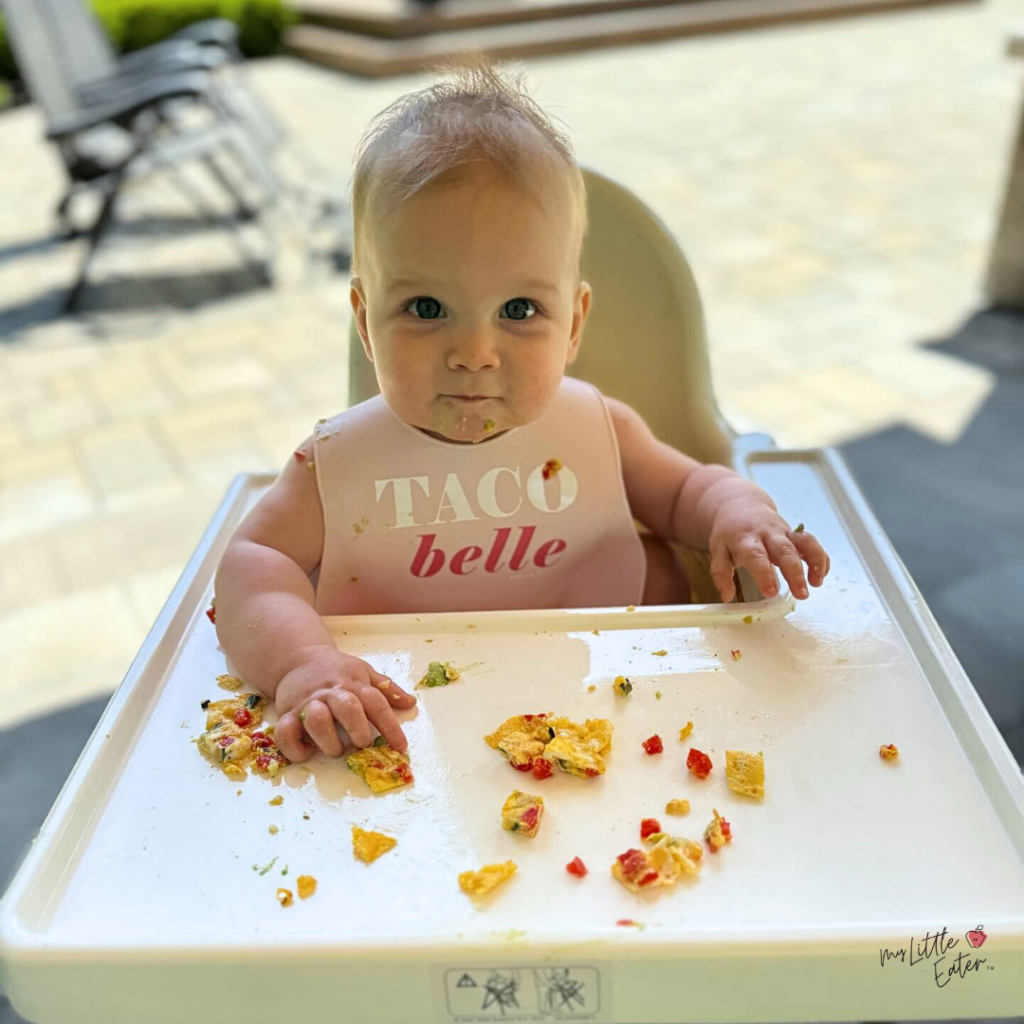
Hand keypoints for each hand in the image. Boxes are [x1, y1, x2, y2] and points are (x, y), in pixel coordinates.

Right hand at [274, 647, 415, 761]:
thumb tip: (410, 702)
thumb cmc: (336, 670)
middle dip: (359, 731)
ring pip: (317, 721)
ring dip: (329, 741)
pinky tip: (308, 751)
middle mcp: (330, 692)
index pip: (376, 703)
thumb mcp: (363, 672)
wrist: (298, 657)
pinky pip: (285, 734)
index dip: (391, 726)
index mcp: (353, 683)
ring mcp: (306, 702)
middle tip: (362, 743)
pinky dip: (295, 748)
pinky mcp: (286, 713)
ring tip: (336, 749)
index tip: (401, 747)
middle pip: (348, 709)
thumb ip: (387, 689)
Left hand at [707, 498, 829, 602]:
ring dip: (815, 562)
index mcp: (745, 539)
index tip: (770, 592)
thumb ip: (721, 573)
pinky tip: (820, 575)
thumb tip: (726, 596)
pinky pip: (812, 543)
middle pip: (785, 551)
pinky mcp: (795, 533)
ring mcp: (784, 532)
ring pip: (805, 542)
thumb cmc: (730, 533)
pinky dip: (820, 558)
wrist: (741, 505)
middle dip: (795, 573)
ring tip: (817, 583)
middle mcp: (768, 533)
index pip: (756, 556)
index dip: (764, 574)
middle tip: (802, 594)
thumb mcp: (718, 550)